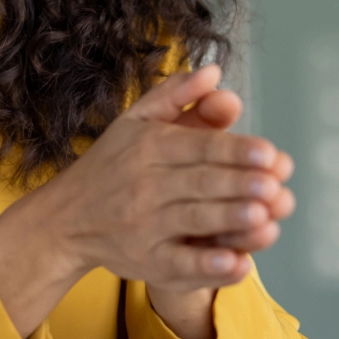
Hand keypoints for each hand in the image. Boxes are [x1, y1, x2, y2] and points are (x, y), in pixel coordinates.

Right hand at [0, 65, 295, 338]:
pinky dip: (209, 267)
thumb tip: (214, 71)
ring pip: (192, 221)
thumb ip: (176, 94)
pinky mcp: (146, 262)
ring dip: (228, 220)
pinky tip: (239, 264)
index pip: (198, 147)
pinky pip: (180, 265)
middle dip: (237, 184)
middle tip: (273, 185)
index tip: (268, 153)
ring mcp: (145, 226)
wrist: (65, 219)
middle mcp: (146, 185)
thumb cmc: (111, 165)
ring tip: (262, 216)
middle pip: (200, 183)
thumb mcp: (136, 120)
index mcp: (149, 146)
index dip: (234, 150)